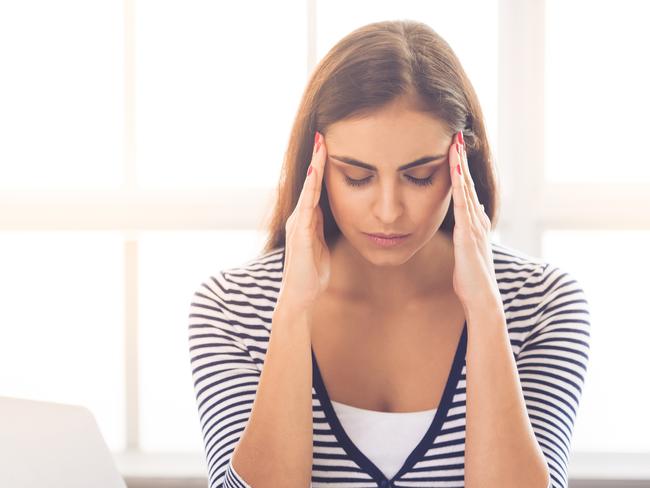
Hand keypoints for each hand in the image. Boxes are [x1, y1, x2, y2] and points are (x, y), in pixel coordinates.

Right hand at [279, 131, 330, 311]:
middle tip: (322, 135)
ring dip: (314, 167)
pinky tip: (315, 174)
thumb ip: (322, 227)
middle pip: (309, 183)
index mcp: (306, 220)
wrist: (300, 296)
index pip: (315, 188)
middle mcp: (298, 218)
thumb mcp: (322, 244)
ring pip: (308, 190)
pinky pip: (307, 206)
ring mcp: (298, 224)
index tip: (327, 146)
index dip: (321, 168)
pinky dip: (311, 189)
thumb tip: (329, 212)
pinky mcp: (300, 234)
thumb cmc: (312, 273)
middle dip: (316, 159)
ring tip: (320, 146)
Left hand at [448, 131, 499, 311]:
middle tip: (457, 136)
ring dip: (461, 167)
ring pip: (466, 189)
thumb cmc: (472, 277)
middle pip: (468, 183)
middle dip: (462, 159)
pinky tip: (455, 172)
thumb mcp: (468, 248)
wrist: (482, 297)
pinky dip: (460, 187)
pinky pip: (463, 206)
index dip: (461, 170)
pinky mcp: (469, 234)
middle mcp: (477, 220)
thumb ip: (470, 229)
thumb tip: (471, 211)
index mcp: (475, 223)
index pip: (467, 190)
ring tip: (455, 145)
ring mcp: (475, 226)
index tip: (455, 149)